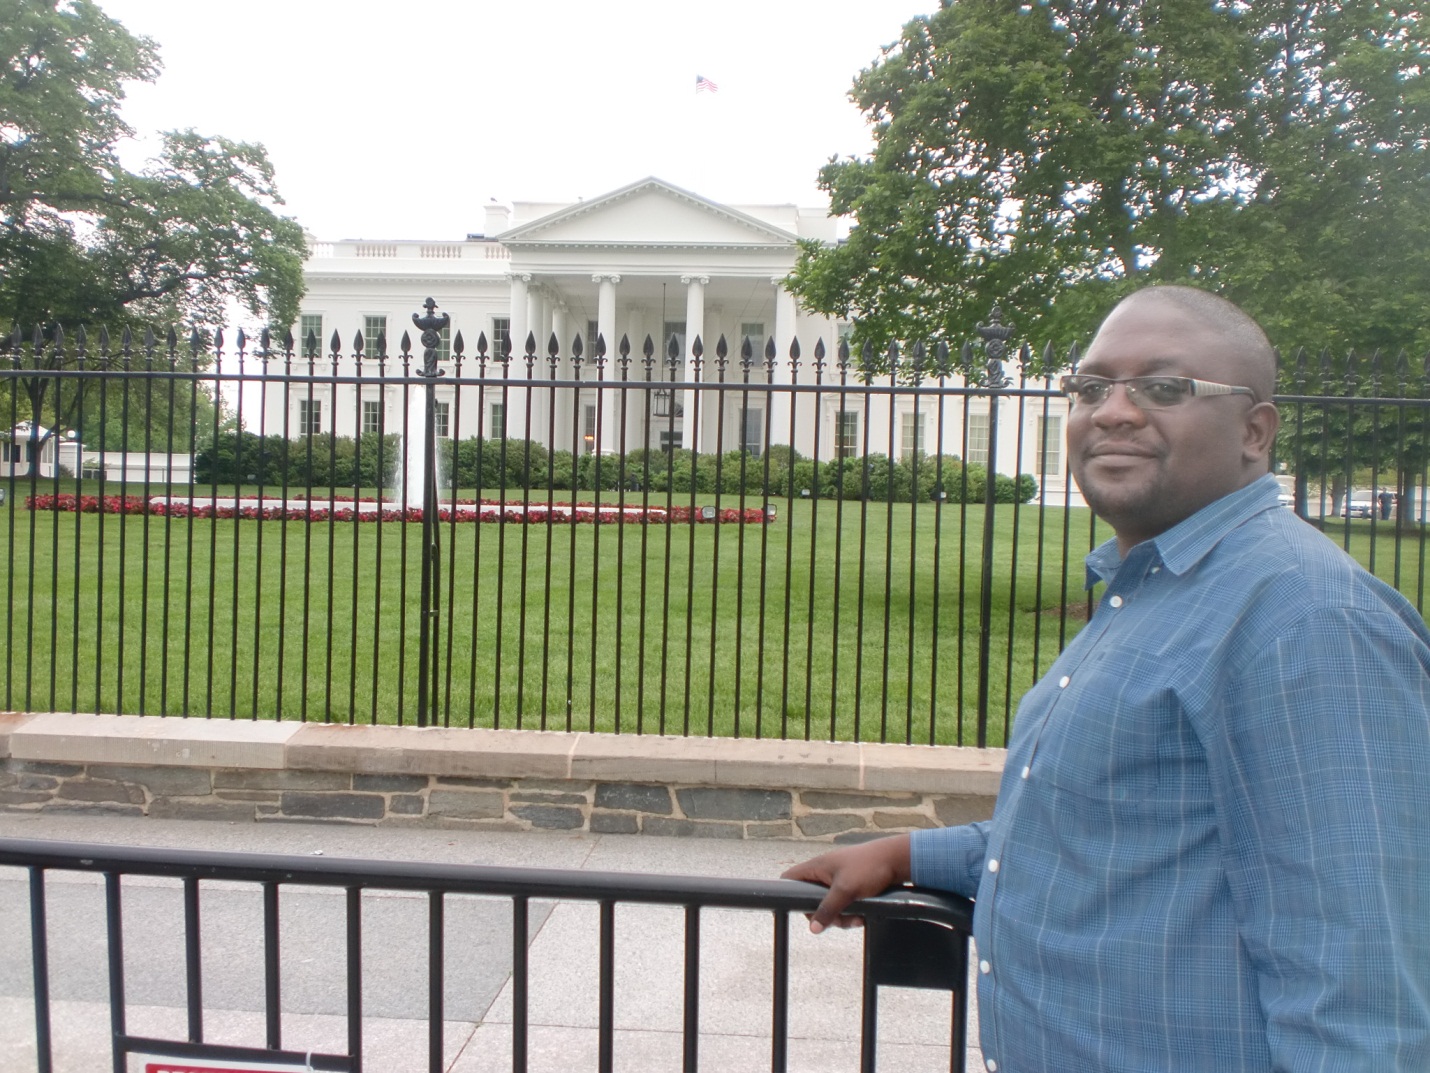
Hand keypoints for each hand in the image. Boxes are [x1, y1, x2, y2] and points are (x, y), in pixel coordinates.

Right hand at [781, 834, 911, 933]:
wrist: (897, 860)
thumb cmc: (868, 867)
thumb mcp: (845, 891)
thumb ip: (828, 910)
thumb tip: (813, 928)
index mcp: (817, 867)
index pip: (790, 878)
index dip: (788, 893)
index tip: (800, 909)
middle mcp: (825, 873)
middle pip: (812, 899)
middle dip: (825, 914)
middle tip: (839, 920)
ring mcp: (838, 879)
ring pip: (830, 905)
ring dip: (843, 916)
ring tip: (858, 919)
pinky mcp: (852, 886)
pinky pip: (844, 904)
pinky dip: (852, 912)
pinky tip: (863, 916)